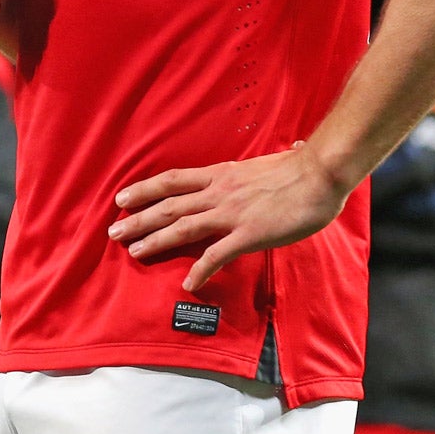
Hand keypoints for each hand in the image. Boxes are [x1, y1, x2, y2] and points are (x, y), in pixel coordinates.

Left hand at [111, 143, 348, 294]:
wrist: (321, 173)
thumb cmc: (301, 168)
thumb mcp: (269, 161)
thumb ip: (261, 167)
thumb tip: (285, 150)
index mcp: (221, 174)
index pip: (173, 180)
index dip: (145, 189)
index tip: (122, 197)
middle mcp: (219, 191)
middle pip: (168, 205)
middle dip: (138, 219)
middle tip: (113, 232)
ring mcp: (231, 213)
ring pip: (183, 227)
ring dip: (155, 240)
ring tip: (134, 252)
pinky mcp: (248, 234)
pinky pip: (217, 254)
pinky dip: (200, 269)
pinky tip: (188, 283)